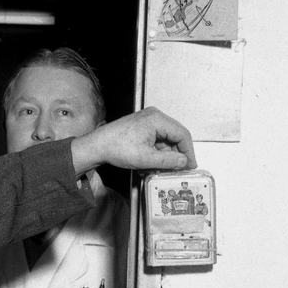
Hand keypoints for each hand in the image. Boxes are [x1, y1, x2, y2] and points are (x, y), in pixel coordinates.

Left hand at [71, 108, 196, 174]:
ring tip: (156, 170)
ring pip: (165, 142)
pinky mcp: (142, 128)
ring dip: (163, 157)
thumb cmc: (116, 147)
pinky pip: (155, 142)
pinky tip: (147, 165)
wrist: (97, 146)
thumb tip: (184, 162)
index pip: (182, 135)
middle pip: (175, 137)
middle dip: (175, 156)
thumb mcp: (146, 158)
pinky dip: (155, 154)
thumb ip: (168, 161)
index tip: (190, 166)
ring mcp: (148, 122)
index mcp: (157, 119)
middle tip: (176, 170)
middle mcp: (154, 117)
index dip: (188, 152)